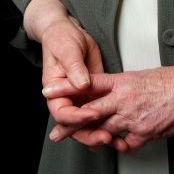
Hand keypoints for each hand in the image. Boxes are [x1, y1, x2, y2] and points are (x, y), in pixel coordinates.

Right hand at [37, 16, 106, 131]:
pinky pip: (99, 115)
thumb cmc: (62, 39)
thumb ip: (74, 68)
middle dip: (89, 134)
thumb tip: (82, 85)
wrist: (70, 33)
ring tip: (115, 141)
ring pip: (87, 125)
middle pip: (74, 126)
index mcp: (54, 90)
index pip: (62, 112)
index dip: (77, 118)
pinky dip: (107, 125)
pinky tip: (119, 134)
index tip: (93, 114)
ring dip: (99, 134)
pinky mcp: (94, 96)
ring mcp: (80, 99)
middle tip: (106, 137)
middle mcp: (67, 98)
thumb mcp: (67, 50)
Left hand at [44, 64, 173, 152]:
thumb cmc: (172, 81)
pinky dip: (122, 145)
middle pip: (89, 112)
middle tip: (56, 131)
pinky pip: (126, 144)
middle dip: (70, 123)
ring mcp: (132, 118)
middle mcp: (123, 99)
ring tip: (82, 143)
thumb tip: (111, 93)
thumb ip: (122, 86)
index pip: (87, 83)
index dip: (66, 87)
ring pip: (104, 130)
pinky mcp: (143, 133)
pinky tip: (120, 144)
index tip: (49, 90)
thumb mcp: (140, 76)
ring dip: (92, 137)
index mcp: (121, 81)